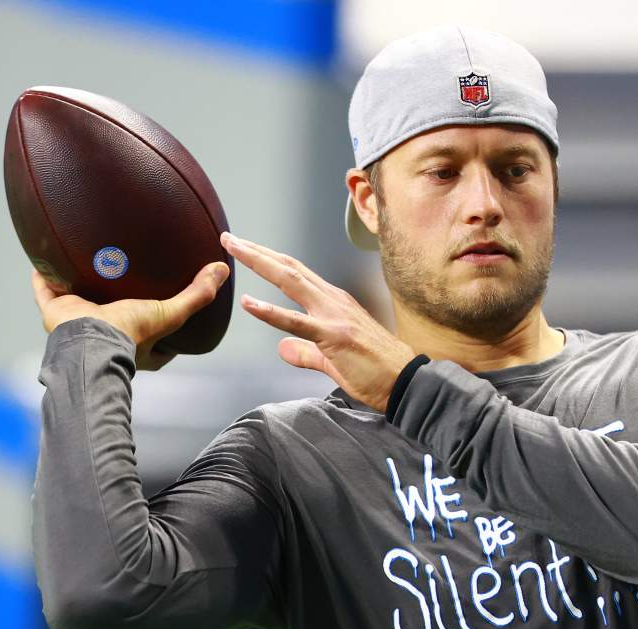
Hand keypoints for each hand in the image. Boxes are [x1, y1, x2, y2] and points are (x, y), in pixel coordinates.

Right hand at [30, 262, 229, 370]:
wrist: (90, 343)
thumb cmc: (131, 336)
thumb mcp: (170, 314)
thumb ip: (197, 295)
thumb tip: (222, 270)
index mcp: (135, 345)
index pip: (154, 338)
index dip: (161, 322)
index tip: (168, 306)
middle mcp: (105, 335)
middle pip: (113, 314)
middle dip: (117, 299)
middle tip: (124, 276)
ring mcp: (78, 323)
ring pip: (78, 300)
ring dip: (80, 284)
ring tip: (86, 260)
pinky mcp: (55, 312)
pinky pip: (46, 290)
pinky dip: (43, 277)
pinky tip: (43, 259)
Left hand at [220, 231, 416, 412]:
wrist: (407, 381)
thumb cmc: (378, 370)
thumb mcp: (333, 359)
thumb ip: (306, 352)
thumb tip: (282, 349)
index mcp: (334, 303)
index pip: (295, 274)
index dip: (269, 260)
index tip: (245, 249)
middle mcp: (332, 301)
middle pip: (289, 268)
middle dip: (257, 252)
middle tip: (229, 239)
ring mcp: (333, 316)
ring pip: (290, 281)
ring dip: (259, 263)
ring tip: (233, 251)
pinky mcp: (333, 337)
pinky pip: (296, 322)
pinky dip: (270, 310)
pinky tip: (248, 302)